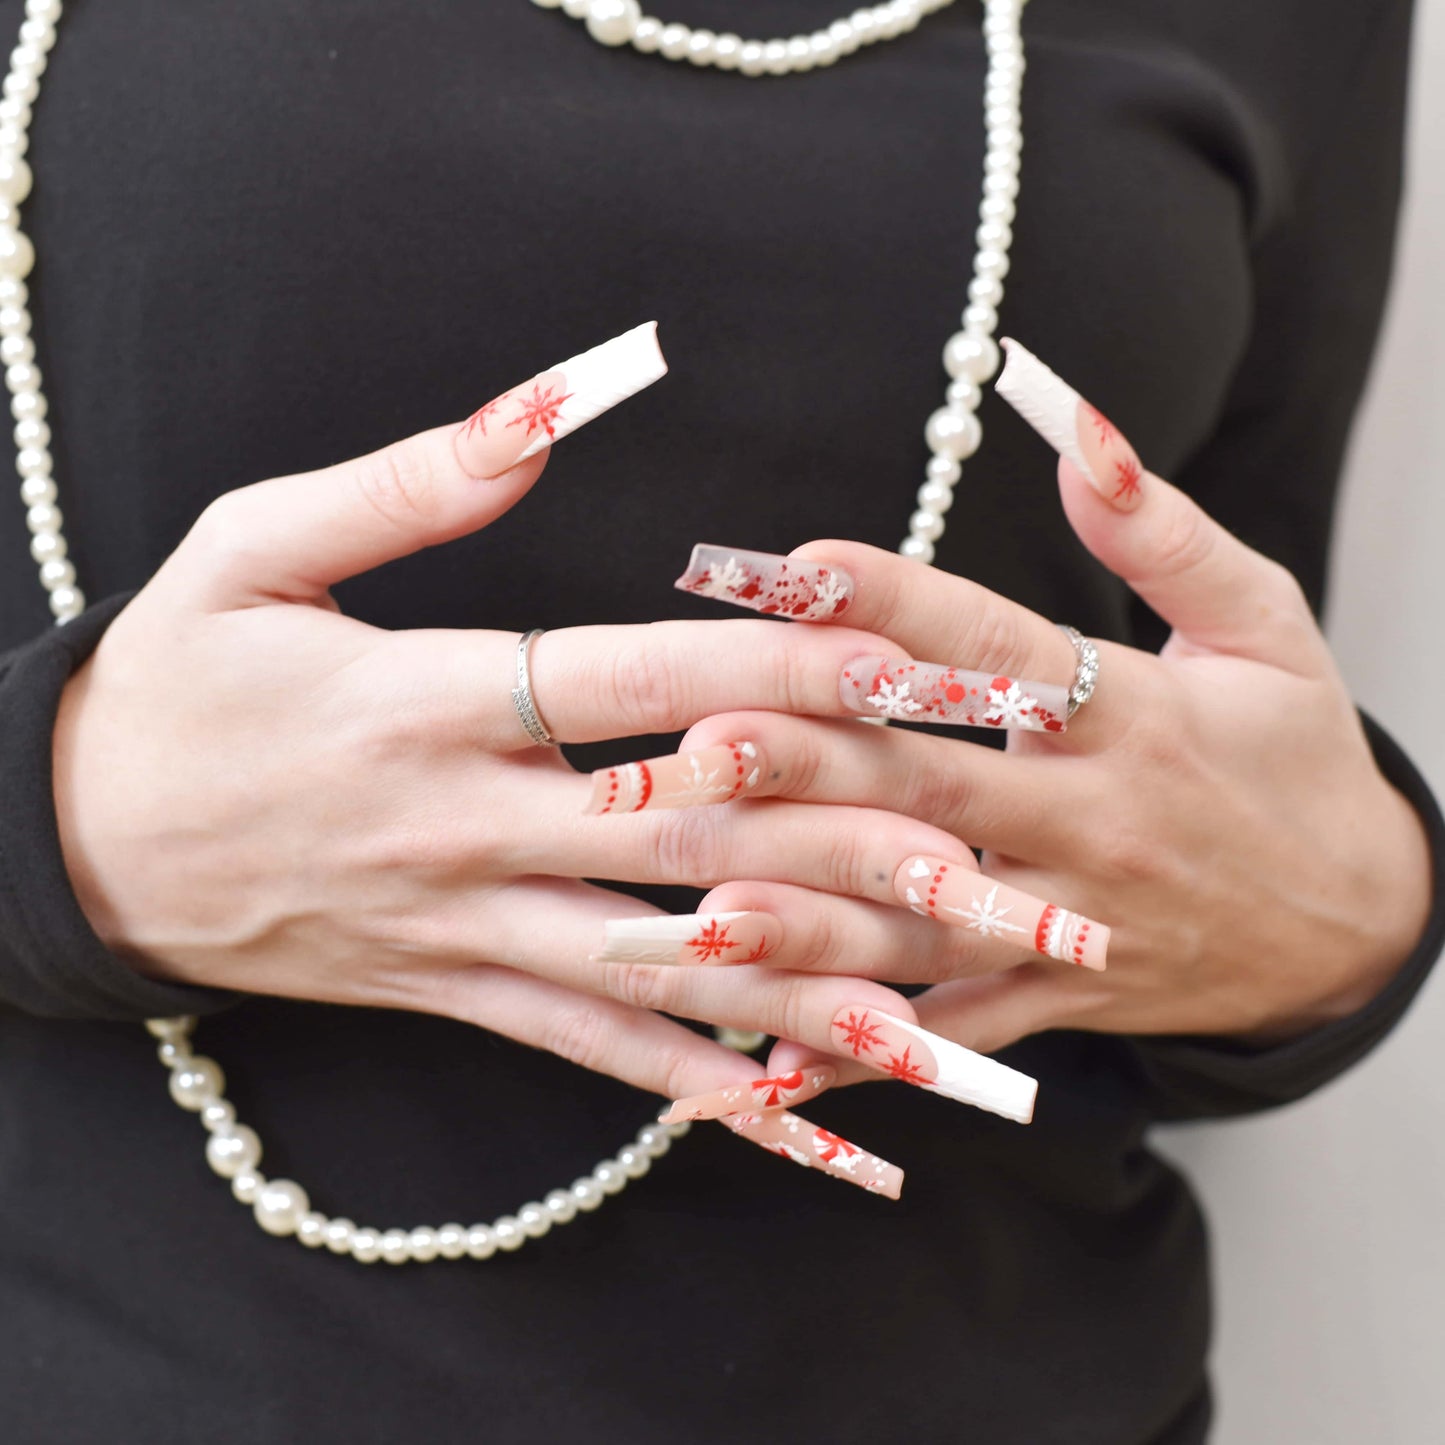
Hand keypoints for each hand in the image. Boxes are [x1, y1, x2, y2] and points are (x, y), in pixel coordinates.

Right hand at [48, 335, 986, 1127]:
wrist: (82, 843)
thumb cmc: (177, 682)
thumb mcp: (253, 546)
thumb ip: (410, 481)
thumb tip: (553, 410)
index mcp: (429, 699)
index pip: (630, 682)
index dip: (770, 666)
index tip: (899, 662)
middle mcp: (467, 825)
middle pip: (685, 832)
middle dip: (845, 843)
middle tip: (993, 861)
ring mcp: (468, 926)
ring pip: (664, 966)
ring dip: (808, 995)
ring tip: (944, 1026)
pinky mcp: (459, 993)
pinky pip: (595, 1054)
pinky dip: (699, 1087)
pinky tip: (803, 1119)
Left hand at [670, 344, 1431, 1096]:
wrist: (1356, 920)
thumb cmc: (1289, 755)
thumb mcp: (1262, 626)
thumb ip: (1163, 531)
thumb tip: (1074, 429)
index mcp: (1131, 717)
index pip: (998, 651)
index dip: (898, 604)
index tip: (797, 566)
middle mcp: (1091, 824)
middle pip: (930, 789)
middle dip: (810, 764)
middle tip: (700, 741)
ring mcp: (1071, 924)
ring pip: (923, 926)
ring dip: (810, 920)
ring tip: (702, 911)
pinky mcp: (1060, 998)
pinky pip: (954, 1032)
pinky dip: (869, 1051)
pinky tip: (774, 1065)